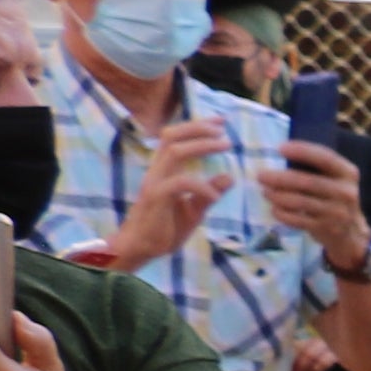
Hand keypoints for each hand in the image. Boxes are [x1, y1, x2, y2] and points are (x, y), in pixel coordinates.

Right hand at [98, 113, 230, 269]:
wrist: (140, 248)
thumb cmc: (164, 229)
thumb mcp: (194, 211)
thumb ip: (208, 194)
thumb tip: (229, 176)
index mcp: (163, 171)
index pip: (175, 140)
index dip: (196, 127)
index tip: (219, 122)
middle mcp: (156, 172)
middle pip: (172, 137)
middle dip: (197, 127)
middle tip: (222, 128)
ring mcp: (154, 183)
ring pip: (174, 152)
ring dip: (201, 145)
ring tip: (224, 145)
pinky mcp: (156, 198)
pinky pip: (179, 183)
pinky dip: (200, 185)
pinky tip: (214, 193)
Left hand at [258, 139, 370, 265]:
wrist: (350, 231)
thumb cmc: (333, 196)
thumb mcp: (334, 178)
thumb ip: (315, 166)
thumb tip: (281, 153)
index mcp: (348, 173)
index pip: (326, 158)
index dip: (303, 152)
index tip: (280, 148)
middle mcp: (346, 192)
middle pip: (309, 182)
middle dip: (281, 178)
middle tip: (261, 176)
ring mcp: (337, 212)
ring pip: (301, 202)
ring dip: (278, 196)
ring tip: (265, 192)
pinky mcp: (327, 228)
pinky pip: (299, 220)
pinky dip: (283, 214)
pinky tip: (275, 209)